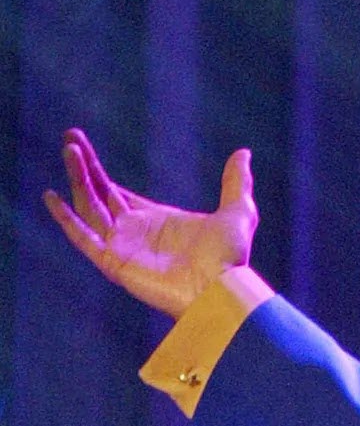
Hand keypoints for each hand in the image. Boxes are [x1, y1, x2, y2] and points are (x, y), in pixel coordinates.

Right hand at [42, 128, 258, 317]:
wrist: (221, 289)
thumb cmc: (231, 258)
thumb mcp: (238, 211)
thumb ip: (235, 182)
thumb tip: (243, 152)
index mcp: (157, 220)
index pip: (118, 193)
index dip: (100, 172)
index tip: (82, 148)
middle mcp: (135, 231)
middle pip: (99, 192)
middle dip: (85, 165)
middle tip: (70, 135)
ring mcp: (121, 246)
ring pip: (90, 205)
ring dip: (79, 177)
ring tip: (68, 148)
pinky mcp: (113, 261)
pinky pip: (82, 237)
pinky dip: (65, 218)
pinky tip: (51, 196)